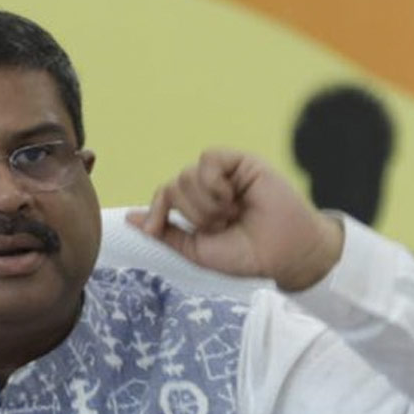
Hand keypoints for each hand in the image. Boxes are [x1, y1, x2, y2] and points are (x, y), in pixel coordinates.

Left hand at [128, 149, 344, 290]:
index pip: (164, 195)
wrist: (283, 253)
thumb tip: (131, 218)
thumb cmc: (245, 255)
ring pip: (187, 175)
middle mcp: (209, 187)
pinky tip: (231, 197)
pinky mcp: (241, 162)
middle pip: (173, 186)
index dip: (156, 210)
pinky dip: (213, 183)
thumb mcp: (196, 249)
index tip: (157, 228)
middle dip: (192, 214)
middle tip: (221, 225)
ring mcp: (225, 173)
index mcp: (197, 206)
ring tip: (231, 215)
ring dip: (205, 204)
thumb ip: (166, 233)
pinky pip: (208, 159)